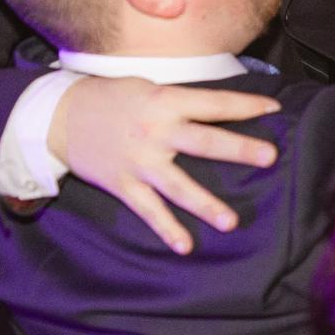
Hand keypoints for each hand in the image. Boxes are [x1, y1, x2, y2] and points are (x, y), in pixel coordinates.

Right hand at [48, 75, 282, 252]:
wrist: (60, 115)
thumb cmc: (111, 98)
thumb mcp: (149, 88)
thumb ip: (181, 102)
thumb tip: (219, 109)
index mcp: (165, 101)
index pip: (214, 103)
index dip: (246, 104)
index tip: (274, 109)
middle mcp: (155, 131)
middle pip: (204, 141)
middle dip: (238, 149)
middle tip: (270, 157)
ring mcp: (139, 160)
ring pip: (178, 185)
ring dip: (205, 204)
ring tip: (231, 222)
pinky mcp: (123, 184)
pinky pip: (148, 209)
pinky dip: (166, 229)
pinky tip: (184, 246)